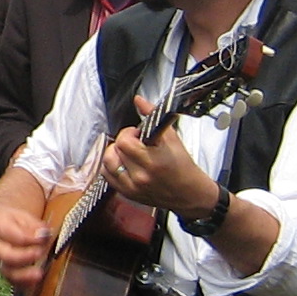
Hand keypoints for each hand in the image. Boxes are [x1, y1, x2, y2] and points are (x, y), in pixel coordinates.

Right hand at [0, 198, 54, 286]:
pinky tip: (35, 281)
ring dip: (24, 275)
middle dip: (24, 256)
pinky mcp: (3, 270)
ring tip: (38, 274)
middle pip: (5, 255)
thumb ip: (33, 225)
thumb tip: (43, 233)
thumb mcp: (22, 215)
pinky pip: (11, 281)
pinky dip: (23, 284)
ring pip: (6, 271)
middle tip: (39, 253)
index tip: (43, 236)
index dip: (27, 237)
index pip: (9, 233)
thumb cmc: (12, 219)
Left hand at [102, 102, 221, 215]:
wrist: (189, 193)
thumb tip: (140, 101)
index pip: (124, 142)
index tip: (137, 134)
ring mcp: (132, 188)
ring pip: (106, 165)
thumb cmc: (183, 167)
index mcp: (152, 162)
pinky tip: (123, 163)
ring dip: (114, 154)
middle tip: (134, 143)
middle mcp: (140, 177)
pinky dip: (112, 167)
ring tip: (127, 153)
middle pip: (114, 152)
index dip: (128, 133)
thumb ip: (153, 116)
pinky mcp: (128, 194)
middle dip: (122, 142)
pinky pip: (108, 178)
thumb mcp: (172, 138)